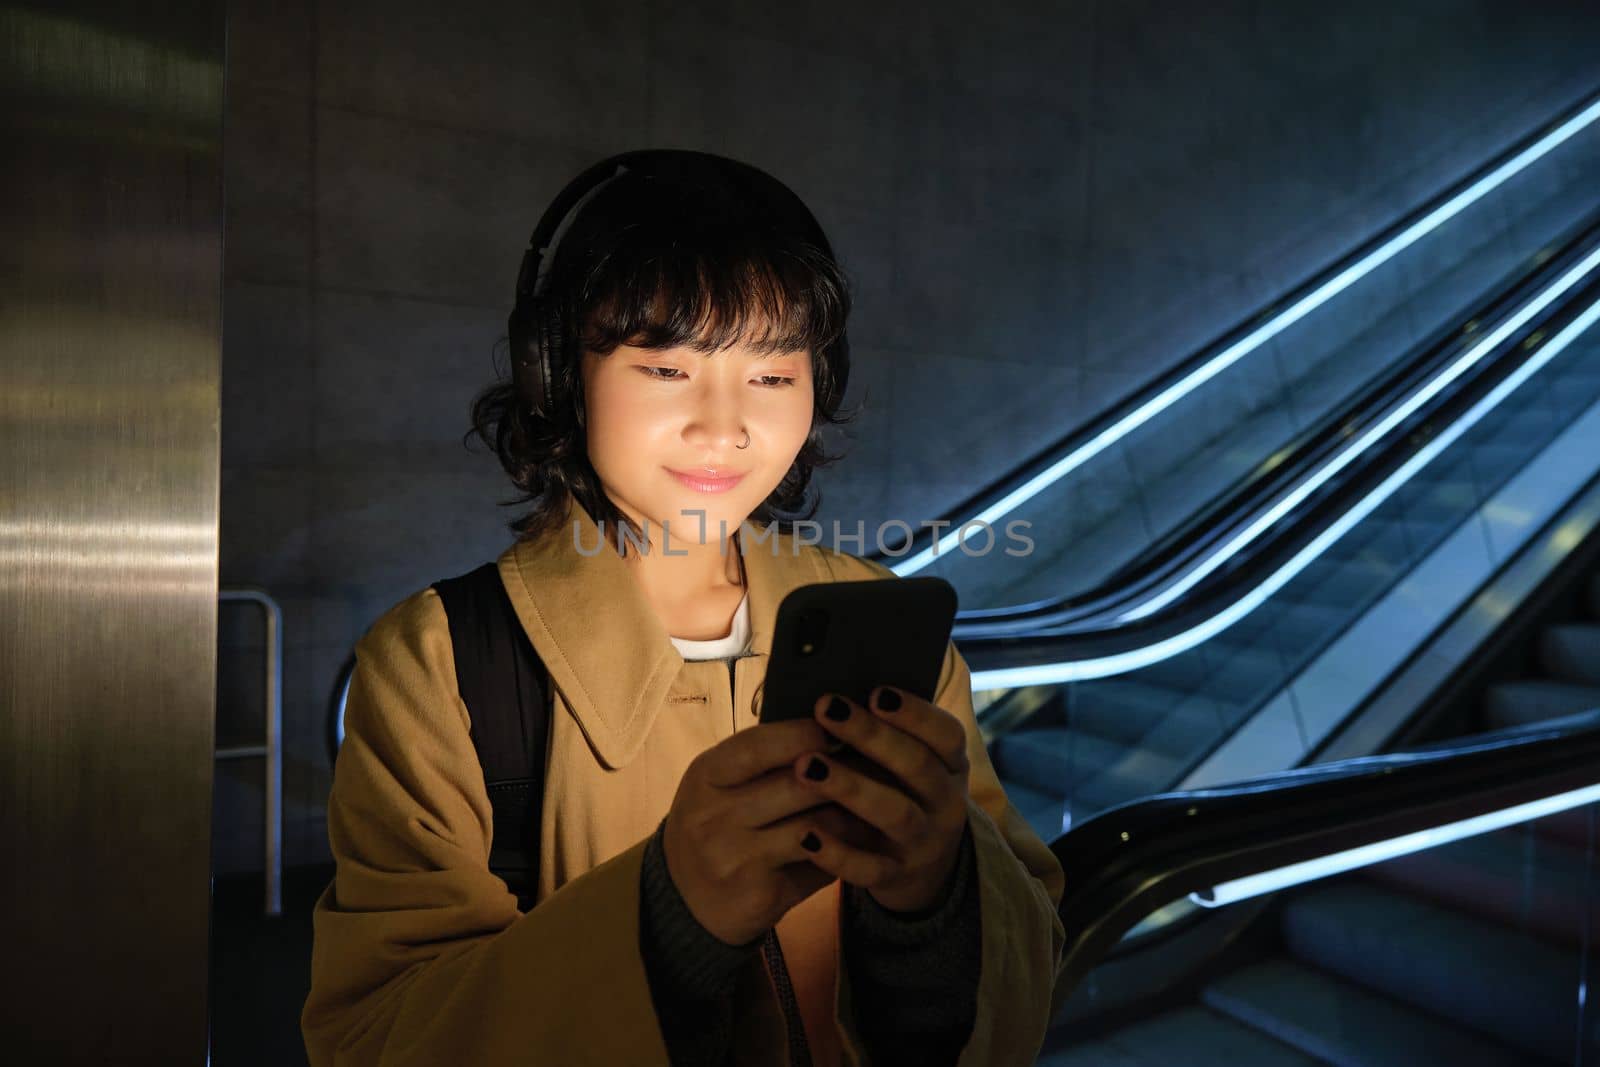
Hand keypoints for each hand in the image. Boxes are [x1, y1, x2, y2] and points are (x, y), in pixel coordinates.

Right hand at [661, 718, 904, 946]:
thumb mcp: (722, 786)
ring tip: (884, 796)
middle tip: (882, 758)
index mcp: (705, 775)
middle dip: (843, 770)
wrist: (686, 902)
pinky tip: (870, 837)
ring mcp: (734, 858)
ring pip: (815, 825)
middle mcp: (713, 816)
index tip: (843, 724)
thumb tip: (835, 727)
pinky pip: (818, 864)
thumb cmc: (718, 827)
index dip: (805, 733)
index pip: (759, 746)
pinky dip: (848, 848)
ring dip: (854, 811)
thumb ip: (766, 762)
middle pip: (794, 785)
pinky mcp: (759, 893)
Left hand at [793, 686, 971, 912]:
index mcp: (951, 766)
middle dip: (871, 735)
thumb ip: (885, 734)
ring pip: (895, 814)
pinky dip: (837, 853)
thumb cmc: (901, 794)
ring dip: (850, 787)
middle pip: (917, 766)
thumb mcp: (909, 766)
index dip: (915, 713)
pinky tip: (805, 834)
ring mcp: (924, 843)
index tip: (875, 692)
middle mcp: (946, 803)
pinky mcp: (897, 878)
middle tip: (826, 708)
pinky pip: (869, 869)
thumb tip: (834, 693)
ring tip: (807, 766)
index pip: (947, 735)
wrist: (923, 870)